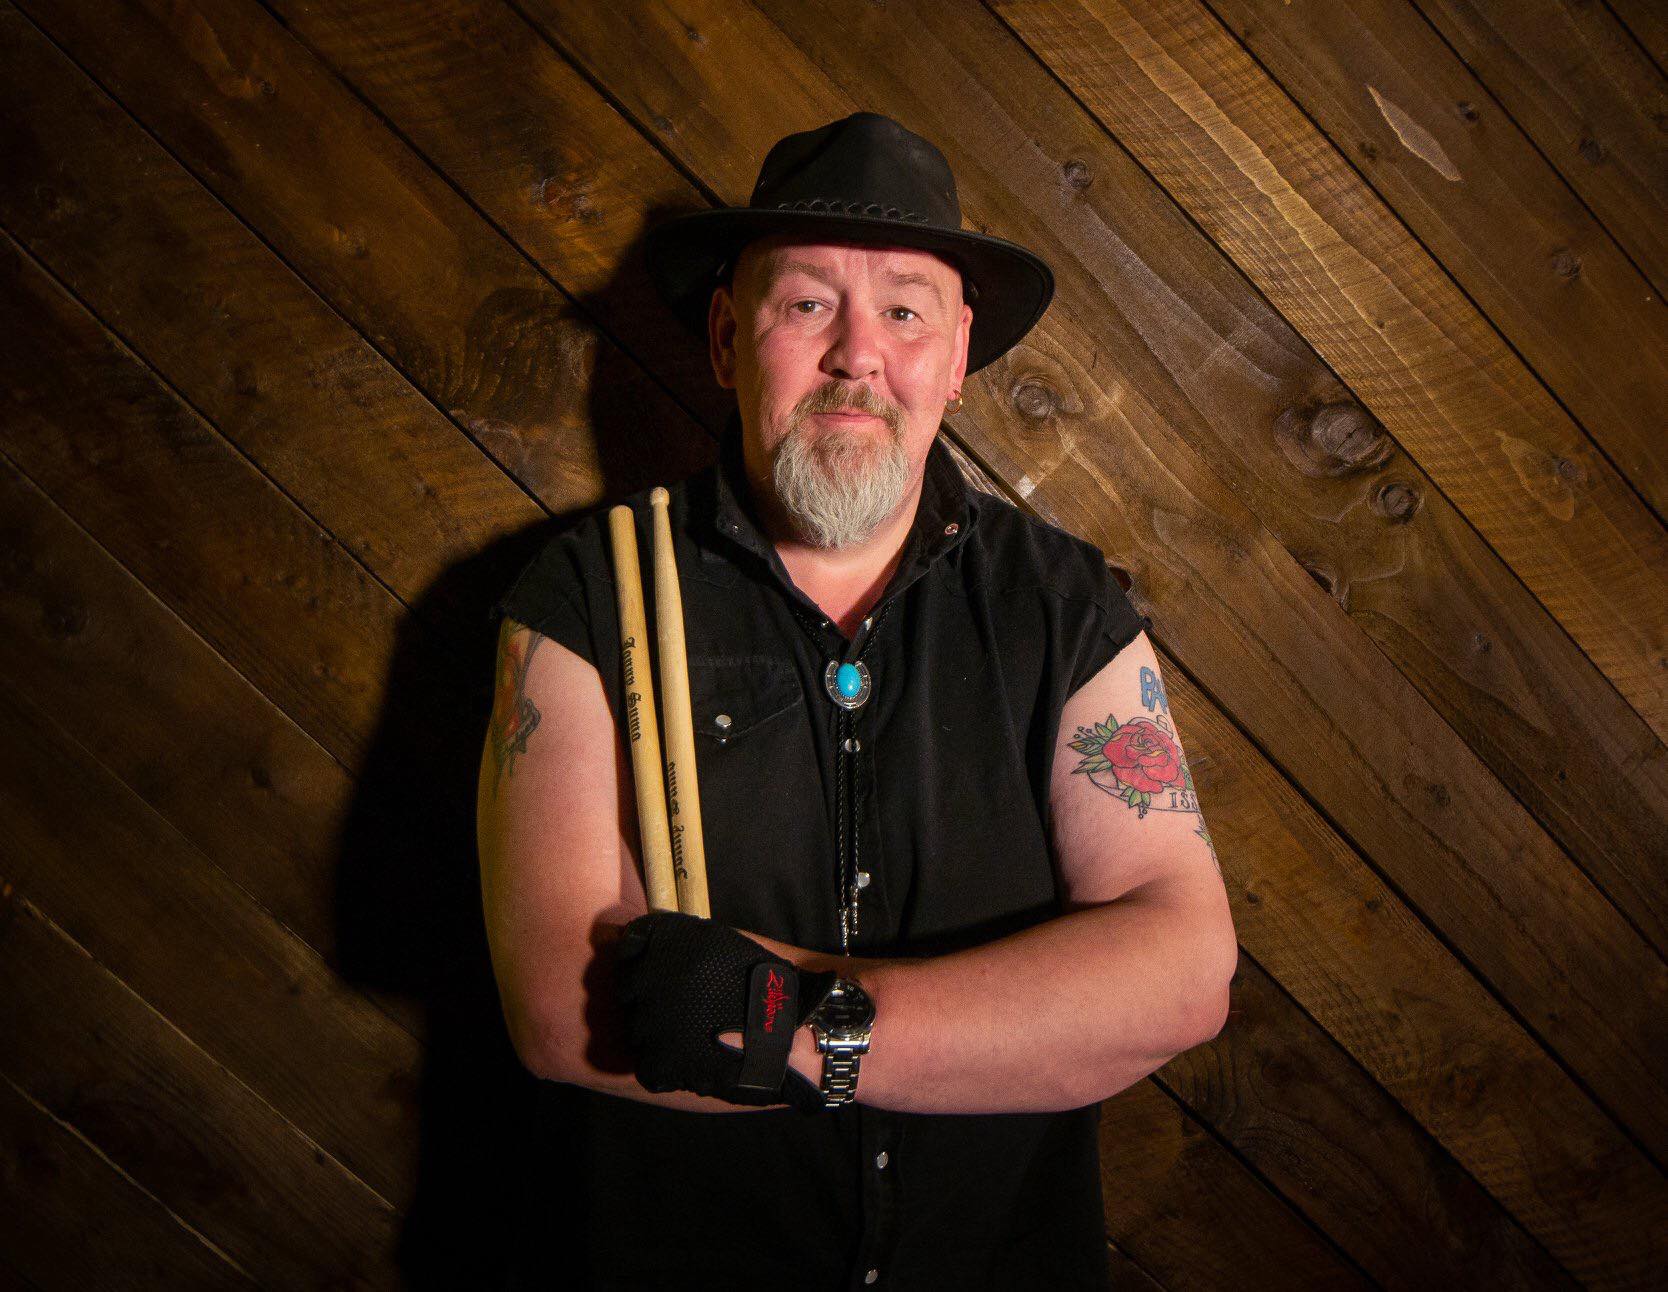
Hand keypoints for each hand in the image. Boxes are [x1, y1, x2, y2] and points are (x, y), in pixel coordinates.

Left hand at [612, 911, 830, 1110]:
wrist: (791, 1029)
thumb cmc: (761, 983)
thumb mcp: (719, 942)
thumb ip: (680, 942)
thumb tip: (642, 946)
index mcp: (666, 942)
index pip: (627, 951)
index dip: (646, 967)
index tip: (665, 978)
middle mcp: (651, 977)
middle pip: (629, 994)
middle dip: (652, 1002)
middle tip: (690, 1011)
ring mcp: (650, 1020)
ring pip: (637, 1031)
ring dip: (660, 1036)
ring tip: (698, 1037)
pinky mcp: (658, 1060)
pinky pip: (649, 1066)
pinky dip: (668, 1069)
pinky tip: (695, 1060)